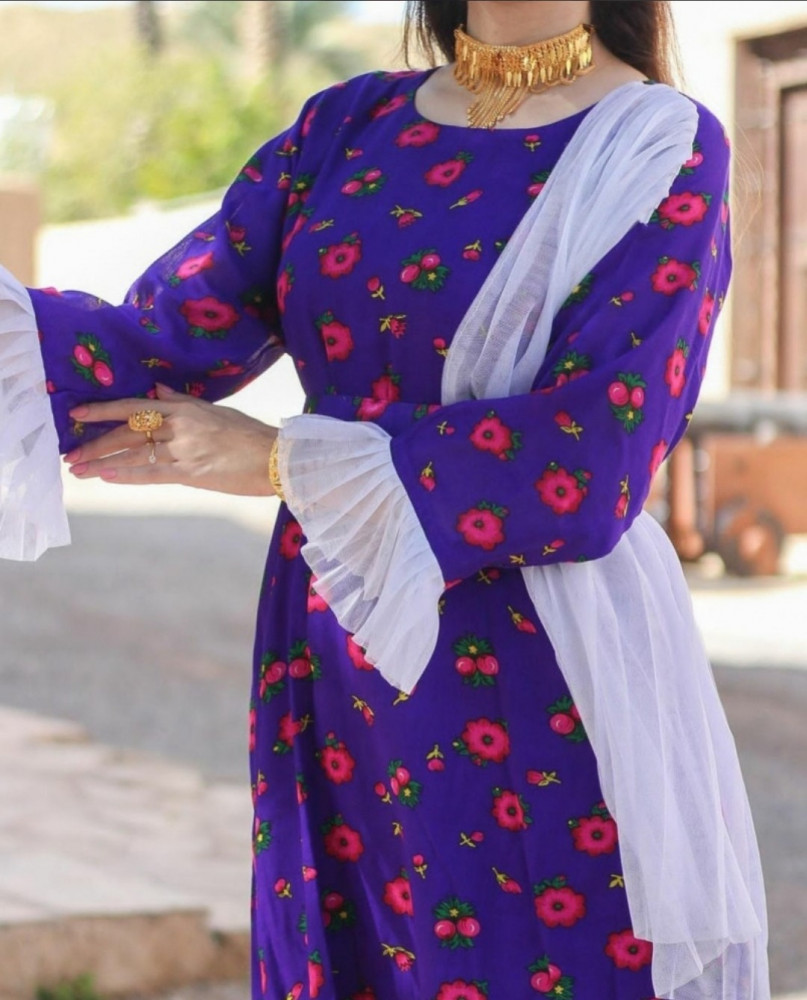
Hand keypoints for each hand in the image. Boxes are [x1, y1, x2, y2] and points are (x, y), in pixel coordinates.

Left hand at [64, 384, 278, 496]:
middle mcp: (180, 426)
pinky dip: (127, 476)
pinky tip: (106, 477)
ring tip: (79, 471)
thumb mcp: (214, 410)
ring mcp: (184, 450)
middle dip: (95, 444)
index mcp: (184, 408)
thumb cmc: (248, 434)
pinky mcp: (191, 473)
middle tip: (70, 454)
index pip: (134, 407)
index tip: (77, 415)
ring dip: (103, 464)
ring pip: (134, 456)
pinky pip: (152, 474)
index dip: (103, 411)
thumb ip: (182, 401)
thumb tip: (157, 389)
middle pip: (127, 434)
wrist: (275, 458)